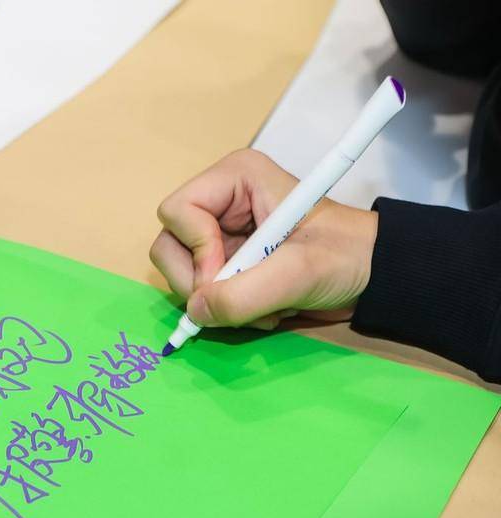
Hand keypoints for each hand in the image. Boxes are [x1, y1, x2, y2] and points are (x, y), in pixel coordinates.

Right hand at [150, 150, 378, 330]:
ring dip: (216, 302)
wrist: (374, 277)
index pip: (177, 211)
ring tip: (261, 308)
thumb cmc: (347, 257)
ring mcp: (220, 235)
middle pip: (169, 245)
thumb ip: (244, 294)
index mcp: (235, 180)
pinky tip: (262, 310)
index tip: (227, 275)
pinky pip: (200, 293)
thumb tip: (196, 312)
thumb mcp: (299, 273)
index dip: (195, 249)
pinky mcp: (225, 263)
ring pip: (181, 273)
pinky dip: (225, 310)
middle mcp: (220, 203)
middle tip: (236, 301)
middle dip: (199, 282)